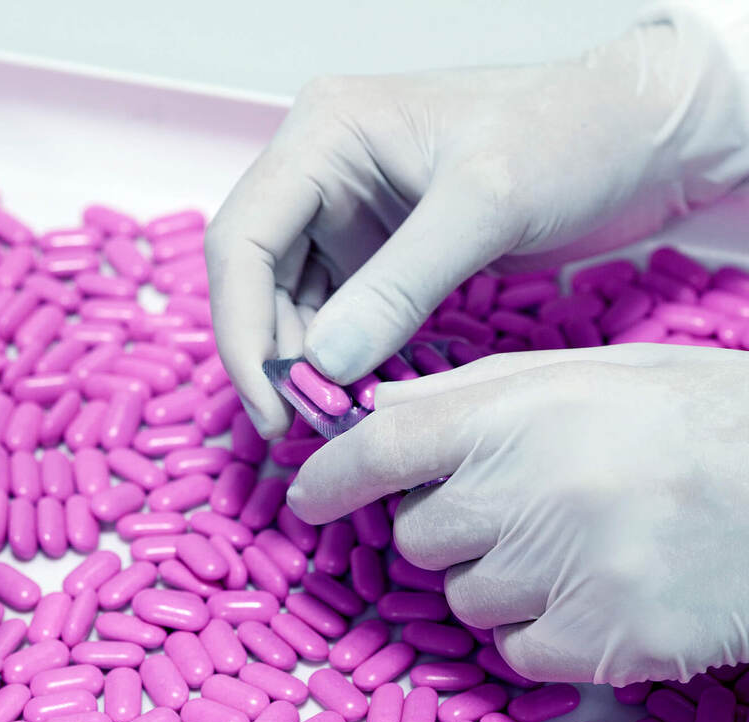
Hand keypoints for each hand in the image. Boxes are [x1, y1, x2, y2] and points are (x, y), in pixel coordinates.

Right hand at [206, 11, 748, 435]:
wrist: (639, 135)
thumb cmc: (572, 135)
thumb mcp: (487, 204)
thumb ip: (400, 285)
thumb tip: (323, 366)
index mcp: (325, 134)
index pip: (243, 239)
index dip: (241, 330)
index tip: (271, 405)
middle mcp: (320, 172)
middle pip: (253, 277)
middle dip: (269, 355)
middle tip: (301, 426)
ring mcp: (346, 214)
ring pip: (286, 303)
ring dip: (301, 364)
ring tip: (332, 417)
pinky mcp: (376, 252)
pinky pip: (333, 315)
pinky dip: (339, 360)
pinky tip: (357, 395)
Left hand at [287, 343, 748, 686]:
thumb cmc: (696, 418)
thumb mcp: (588, 374)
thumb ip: (472, 393)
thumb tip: (375, 410)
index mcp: (515, 416)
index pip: (381, 446)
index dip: (329, 474)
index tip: (306, 496)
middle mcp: (525, 494)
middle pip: (416, 537)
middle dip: (444, 527)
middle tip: (512, 507)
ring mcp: (560, 574)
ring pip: (464, 598)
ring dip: (496, 579)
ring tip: (574, 544)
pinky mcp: (599, 642)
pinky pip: (516, 651)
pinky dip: (540, 631)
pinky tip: (597, 591)